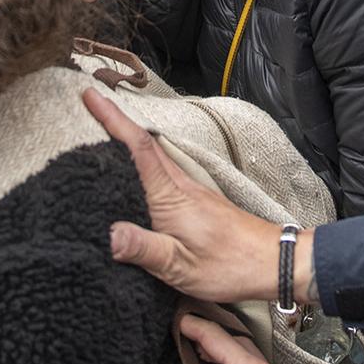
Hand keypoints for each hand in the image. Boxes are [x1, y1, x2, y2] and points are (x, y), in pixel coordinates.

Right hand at [82, 88, 288, 303]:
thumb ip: (145, 250)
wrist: (273, 263)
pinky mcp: (196, 202)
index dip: (113, 120)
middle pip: (143, 144)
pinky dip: (143, 159)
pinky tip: (135, 169)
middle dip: (115, 120)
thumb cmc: (230, 265)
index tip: (91, 96)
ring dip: (128, 138)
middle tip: (90, 102)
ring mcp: (190, 191)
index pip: (138, 149)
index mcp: (171, 197)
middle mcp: (180, 186)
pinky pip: (162, 171)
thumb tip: (109, 234)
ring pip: (154, 156)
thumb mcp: (181, 267)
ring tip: (103, 129)